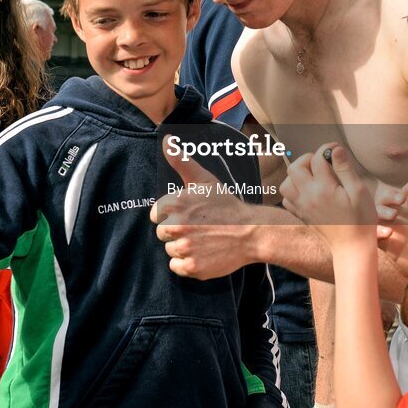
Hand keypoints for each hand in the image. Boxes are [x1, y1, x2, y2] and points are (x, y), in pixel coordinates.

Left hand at [150, 137, 256, 278]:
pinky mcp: (192, 267)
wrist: (251, 232)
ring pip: (170, 251)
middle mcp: (176, 226)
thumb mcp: (204, 179)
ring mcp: (184, 248)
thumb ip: (181, 160)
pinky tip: (202, 253)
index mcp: (175, 204)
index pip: (156, 216)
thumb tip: (165, 140)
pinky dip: (186, 264)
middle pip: (161, 234)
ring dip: (182, 248)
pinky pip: (176, 267)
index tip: (189, 215)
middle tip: (198, 228)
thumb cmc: (226, 205)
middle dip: (177, 232)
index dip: (171, 215)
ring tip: (202, 240)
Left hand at [280, 144, 386, 248]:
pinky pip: (287, 199)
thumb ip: (344, 169)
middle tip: (323, 162)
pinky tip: (309, 191)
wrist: (352, 247)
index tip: (337, 150)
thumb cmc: (361, 219)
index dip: (328, 149)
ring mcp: (302, 207)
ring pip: (286, 183)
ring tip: (313, 176)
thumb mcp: (359, 191)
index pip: (318, 158)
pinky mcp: (301, 216)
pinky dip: (293, 191)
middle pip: (295, 168)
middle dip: (308, 159)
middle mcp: (308, 196)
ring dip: (297, 175)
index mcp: (324, 188)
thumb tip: (335, 150)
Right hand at [378, 180, 407, 276]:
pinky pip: (373, 235)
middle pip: (388, 199)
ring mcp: (393, 231)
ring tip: (393, 216)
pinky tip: (388, 232)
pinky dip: (375, 231)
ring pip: (376, 213)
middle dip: (391, 195)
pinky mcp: (387, 246)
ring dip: (381, 210)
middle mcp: (403, 218)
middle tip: (401, 200)